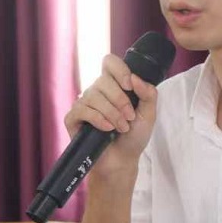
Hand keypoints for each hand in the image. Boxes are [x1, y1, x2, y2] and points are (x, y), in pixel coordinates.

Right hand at [63, 53, 160, 173]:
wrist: (123, 160)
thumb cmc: (134, 136)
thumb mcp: (148, 114)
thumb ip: (148, 94)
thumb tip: (135, 77)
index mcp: (114, 85)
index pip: (110, 62)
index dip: (119, 70)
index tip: (130, 87)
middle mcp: (97, 91)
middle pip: (103, 80)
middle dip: (120, 101)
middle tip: (129, 118)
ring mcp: (84, 103)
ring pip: (93, 96)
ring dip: (112, 113)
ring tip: (121, 128)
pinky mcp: (73, 118)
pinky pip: (82, 110)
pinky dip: (97, 119)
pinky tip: (107, 129)